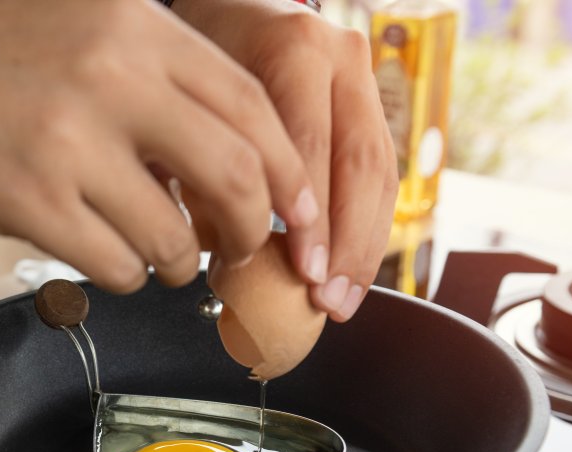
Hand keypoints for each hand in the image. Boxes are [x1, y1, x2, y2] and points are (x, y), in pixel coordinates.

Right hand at [0, 0, 319, 292]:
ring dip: (179, 260)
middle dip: (253, 228)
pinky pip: (111, 263)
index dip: (289, 170)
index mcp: (137, 28)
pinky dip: (122, 272)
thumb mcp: (81, 24)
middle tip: (241, 248)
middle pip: (235, 177)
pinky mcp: (23, 199)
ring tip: (158, 253)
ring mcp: (67, 142)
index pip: (253, 105)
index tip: (299, 211)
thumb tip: (225, 157)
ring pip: (173, 237)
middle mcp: (113, 79)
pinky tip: (101, 252)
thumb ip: (154, 74)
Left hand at [171, 0, 396, 320]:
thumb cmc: (198, 58)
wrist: (232, 5)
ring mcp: (363, 77)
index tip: (305, 273)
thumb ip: (206, 168)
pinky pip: (380, 173)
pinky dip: (365, 228)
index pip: (310, 147)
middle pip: (358, 165)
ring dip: (364, 247)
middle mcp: (340, 57)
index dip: (311, 219)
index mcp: (292, 49)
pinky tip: (349, 272)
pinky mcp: (372, 103)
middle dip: (347, 245)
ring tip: (343, 300)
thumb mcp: (190, 102)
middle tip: (329, 301)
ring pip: (380, 173)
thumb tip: (226, 256)